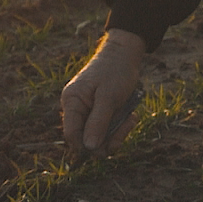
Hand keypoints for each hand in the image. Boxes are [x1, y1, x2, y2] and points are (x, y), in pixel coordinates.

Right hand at [60, 29, 145, 158]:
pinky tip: (130, 116)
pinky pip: (107, 130)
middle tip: (127, 125)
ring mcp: (88, 111)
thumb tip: (89, 147)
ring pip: (99, 137)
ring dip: (117, 132)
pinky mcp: (99, 113)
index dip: (87, 146)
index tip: (107, 147)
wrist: (125, 54)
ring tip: (131, 118)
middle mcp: (76, 108)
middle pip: (86, 139)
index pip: (71, 135)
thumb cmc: (116, 71)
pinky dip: (120, 127)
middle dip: (108, 138)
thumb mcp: (109, 97)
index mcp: (72, 102)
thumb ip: (98, 122)